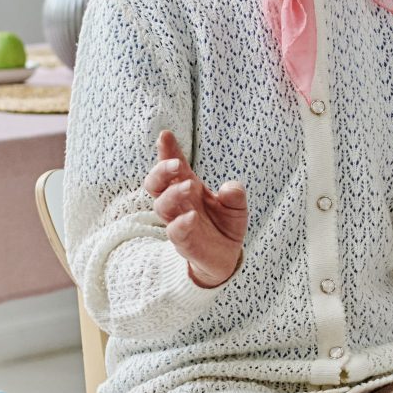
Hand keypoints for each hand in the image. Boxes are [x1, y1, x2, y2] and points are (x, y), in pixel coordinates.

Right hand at [148, 130, 247, 287]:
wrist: (224, 257)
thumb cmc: (225, 225)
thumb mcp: (236, 206)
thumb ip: (235, 196)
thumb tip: (231, 187)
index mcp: (188, 187)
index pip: (174, 167)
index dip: (168, 151)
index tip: (165, 135)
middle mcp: (179, 202)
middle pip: (157, 183)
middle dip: (161, 171)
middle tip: (175, 163)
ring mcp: (178, 222)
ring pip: (162, 205)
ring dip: (173, 193)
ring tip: (190, 185)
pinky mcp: (184, 242)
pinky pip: (175, 232)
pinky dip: (181, 223)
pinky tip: (191, 216)